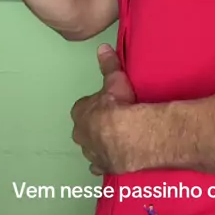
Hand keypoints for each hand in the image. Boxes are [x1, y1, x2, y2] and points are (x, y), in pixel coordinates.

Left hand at [71, 45, 137, 175]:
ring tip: (119, 138)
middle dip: (95, 126)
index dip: (95, 106)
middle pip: (84, 129)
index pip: (83, 108)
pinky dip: (104, 162)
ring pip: (91, 147)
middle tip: (114, 120)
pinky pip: (99, 165)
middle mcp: (81, 135)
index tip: (107, 104)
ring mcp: (91, 153)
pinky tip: (114, 158)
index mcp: (80, 114)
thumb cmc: (121, 106)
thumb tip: (102, 47)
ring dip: (101, 143)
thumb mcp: (115, 81)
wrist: (133, 135)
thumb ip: (108, 65)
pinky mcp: (103, 167)